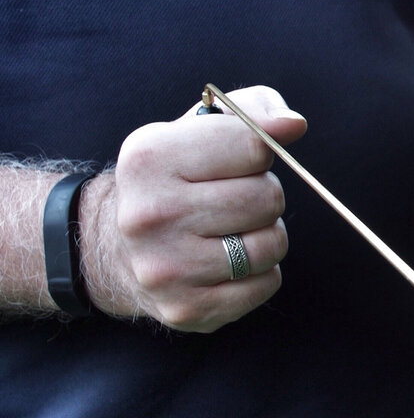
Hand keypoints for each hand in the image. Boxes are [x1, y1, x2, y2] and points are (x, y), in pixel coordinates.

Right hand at [80, 86, 307, 331]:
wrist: (116, 249)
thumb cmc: (177, 178)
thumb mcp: (200, 129)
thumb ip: (252, 110)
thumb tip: (293, 124)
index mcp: (149, 158)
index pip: (253, 145)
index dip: (260, 152)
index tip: (244, 158)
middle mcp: (149, 214)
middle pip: (266, 197)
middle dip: (265, 195)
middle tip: (235, 200)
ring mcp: (164, 267)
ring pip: (271, 244)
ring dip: (266, 235)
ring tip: (233, 231)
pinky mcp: (186, 308)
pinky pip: (266, 284)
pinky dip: (262, 272)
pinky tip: (230, 263)